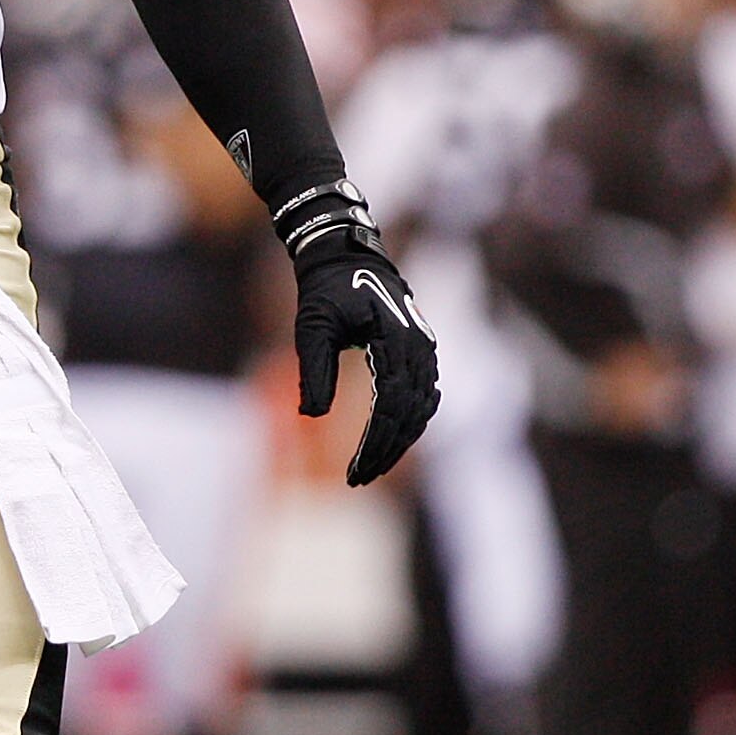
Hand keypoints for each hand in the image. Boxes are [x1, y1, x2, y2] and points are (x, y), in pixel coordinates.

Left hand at [295, 246, 438, 487]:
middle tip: (357, 480)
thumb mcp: (311, 326)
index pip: (391, 406)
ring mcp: (424, 348)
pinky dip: (411, 422)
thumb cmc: (324, 290)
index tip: (352, 473)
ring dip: (399, 442)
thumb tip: (311, 415)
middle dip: (385, 452)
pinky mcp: (420, 350)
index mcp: (396, 339)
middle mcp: (419, 346)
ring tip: (369, 468)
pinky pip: (424, 396)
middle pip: (410, 414)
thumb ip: (314, 369)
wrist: (344, 253)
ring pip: (421, 409)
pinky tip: (391, 442)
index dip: (374, 444)